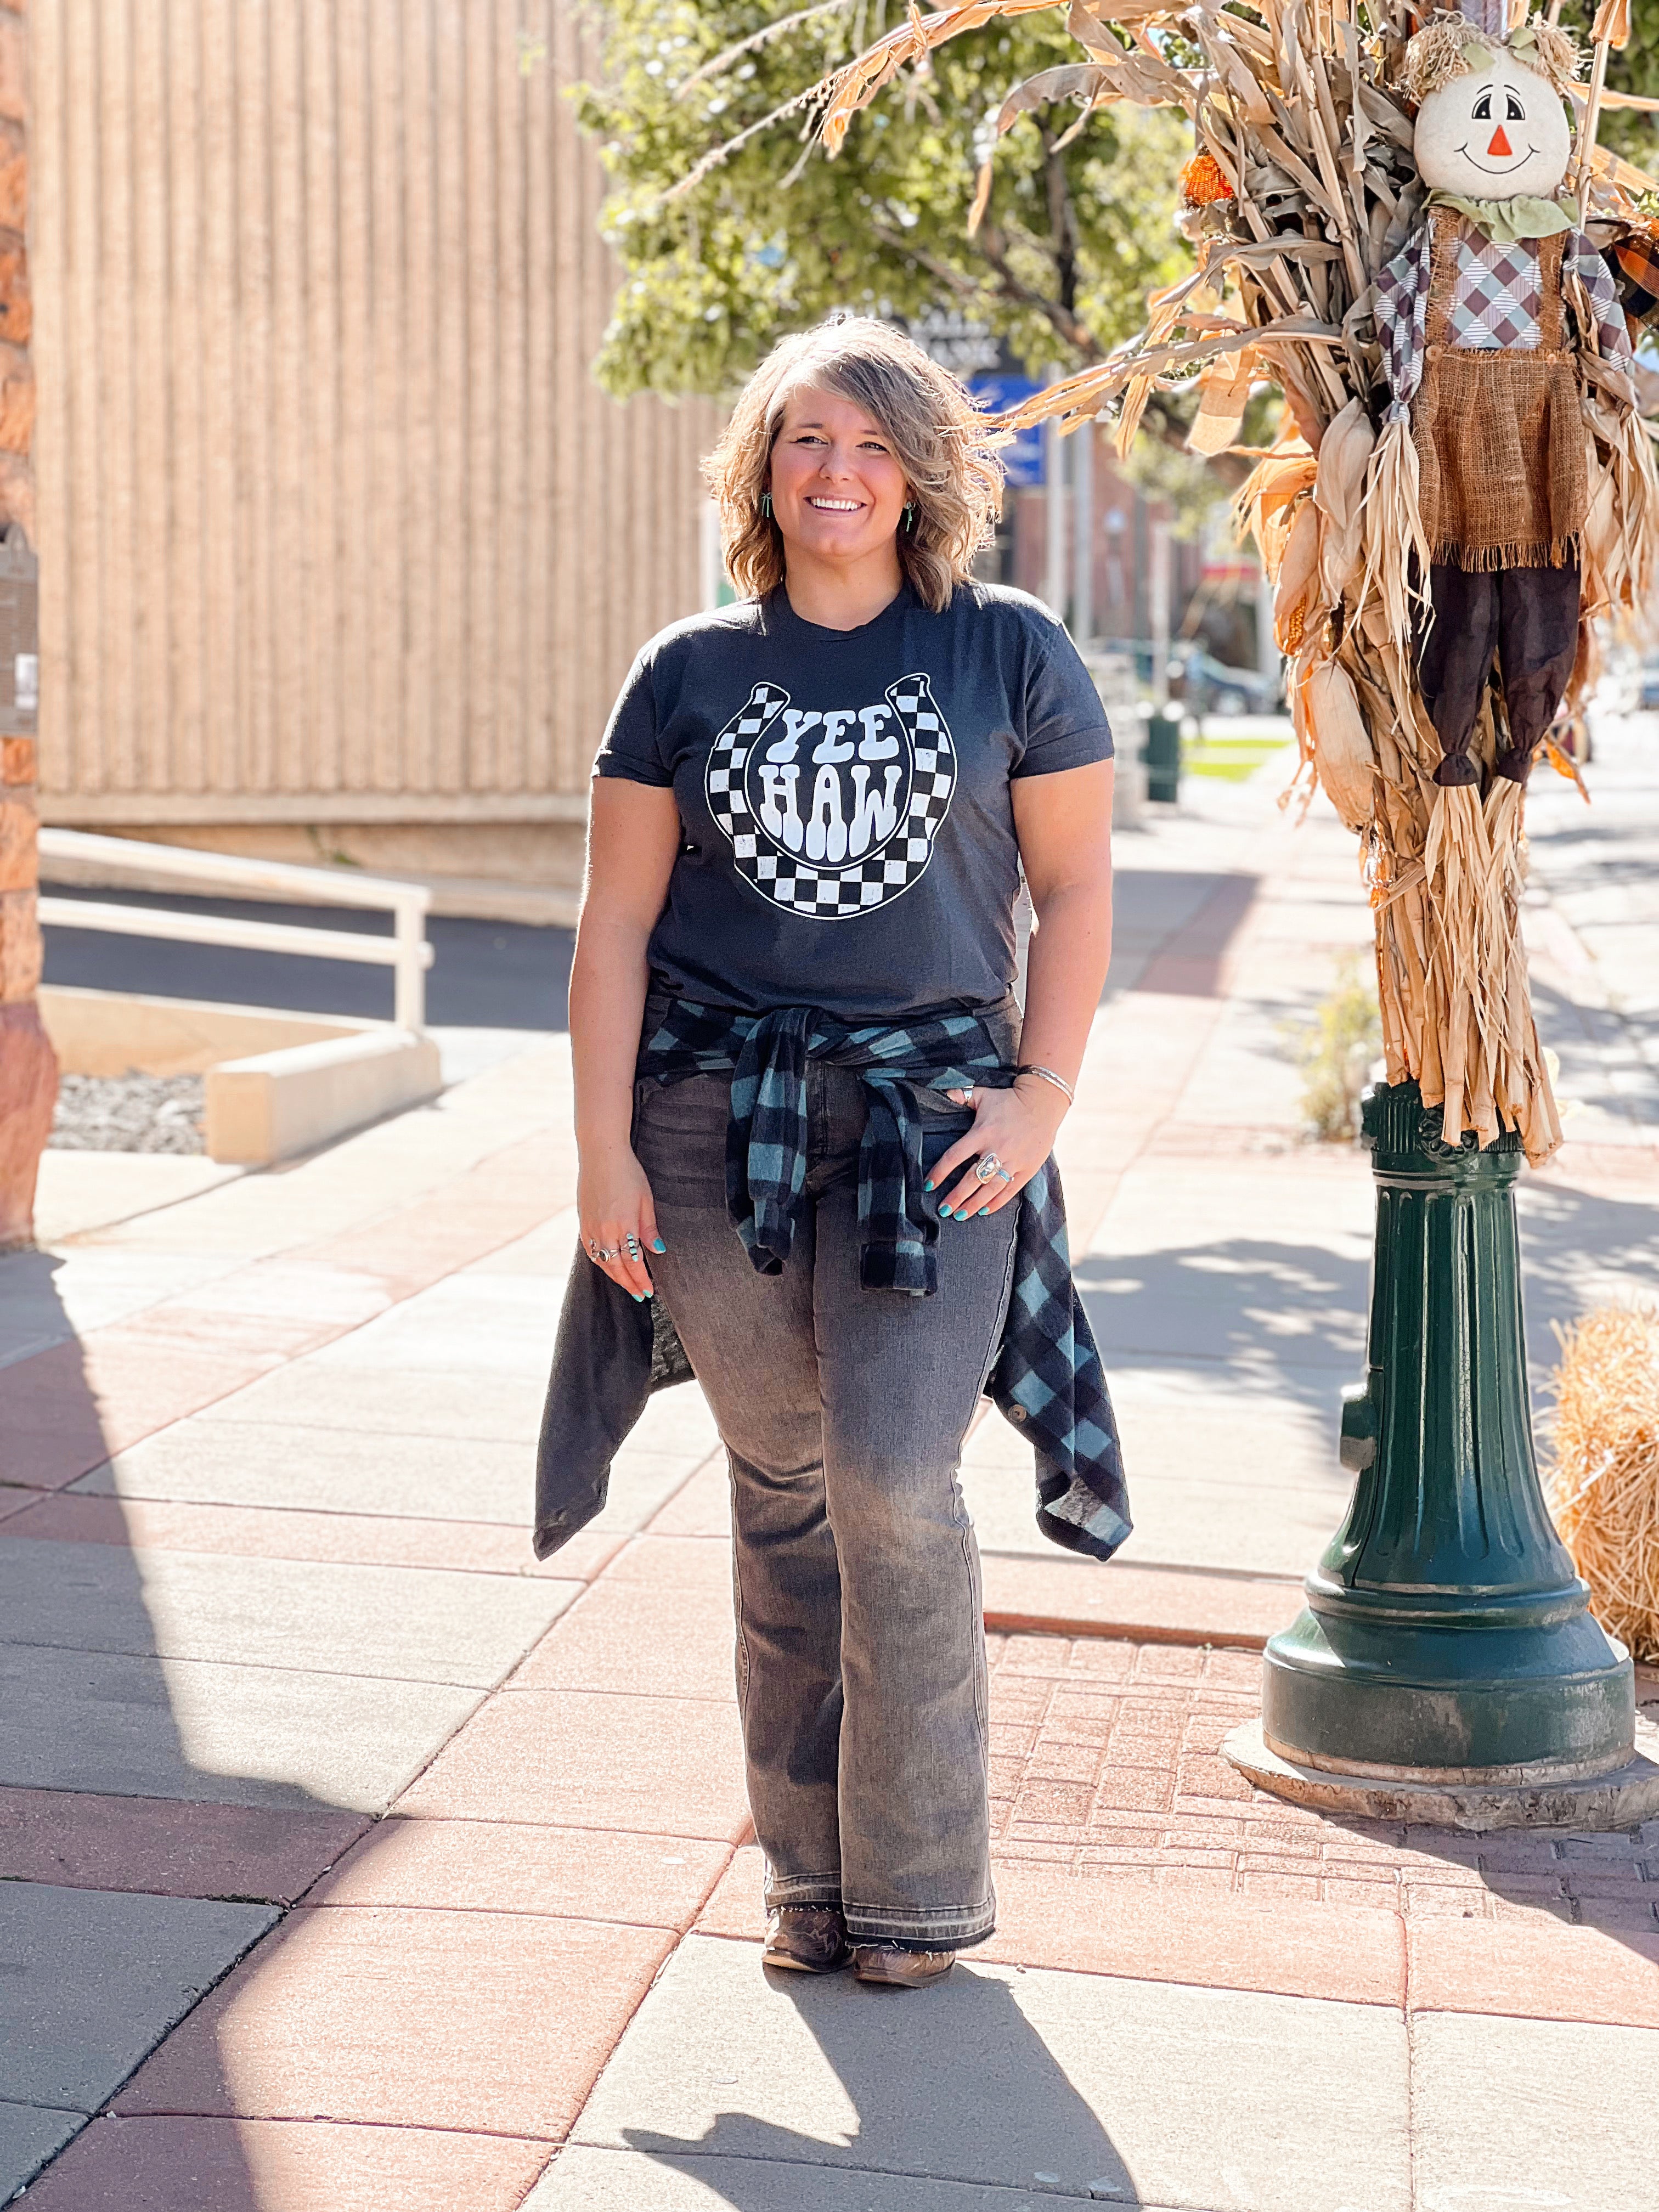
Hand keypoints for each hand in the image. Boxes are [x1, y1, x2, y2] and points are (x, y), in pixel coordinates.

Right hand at [577, 1143, 661, 1300]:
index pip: (633, 1262)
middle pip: (617, 1267)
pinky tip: (608, 1266)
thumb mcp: (646, 1200)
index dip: (641, 1279)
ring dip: (615, 1277)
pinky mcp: (583, 1222)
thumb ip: (649, 1228)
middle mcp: (605, 1230)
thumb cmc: (628, 1173)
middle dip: (629, 1283)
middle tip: (640, 1295)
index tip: (649, 1290)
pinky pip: (590, 1251)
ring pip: (602, 1261)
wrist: (601, 1154)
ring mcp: (591, 1227)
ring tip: (627, 1285)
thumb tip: (658, 1251)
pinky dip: (600, 1263)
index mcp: (624, 1225)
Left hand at [927, 1076, 1068, 1221]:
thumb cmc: (1008, 1100)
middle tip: (943, 1210)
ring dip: (974, 1204)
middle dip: (956, 1197)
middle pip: (972, 1179)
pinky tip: (984, 1211)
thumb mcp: (983, 1094)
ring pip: (990, 1188)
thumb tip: (944, 1095)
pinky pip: (1010, 1189)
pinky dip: (997, 1202)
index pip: (955, 1156)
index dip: (940, 1172)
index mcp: (982, 1132)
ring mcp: (1014, 1161)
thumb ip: (962, 1095)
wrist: (1043, 1103)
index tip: (929, 1185)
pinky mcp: (1028, 1168)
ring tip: (960, 1216)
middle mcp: (997, 1149)